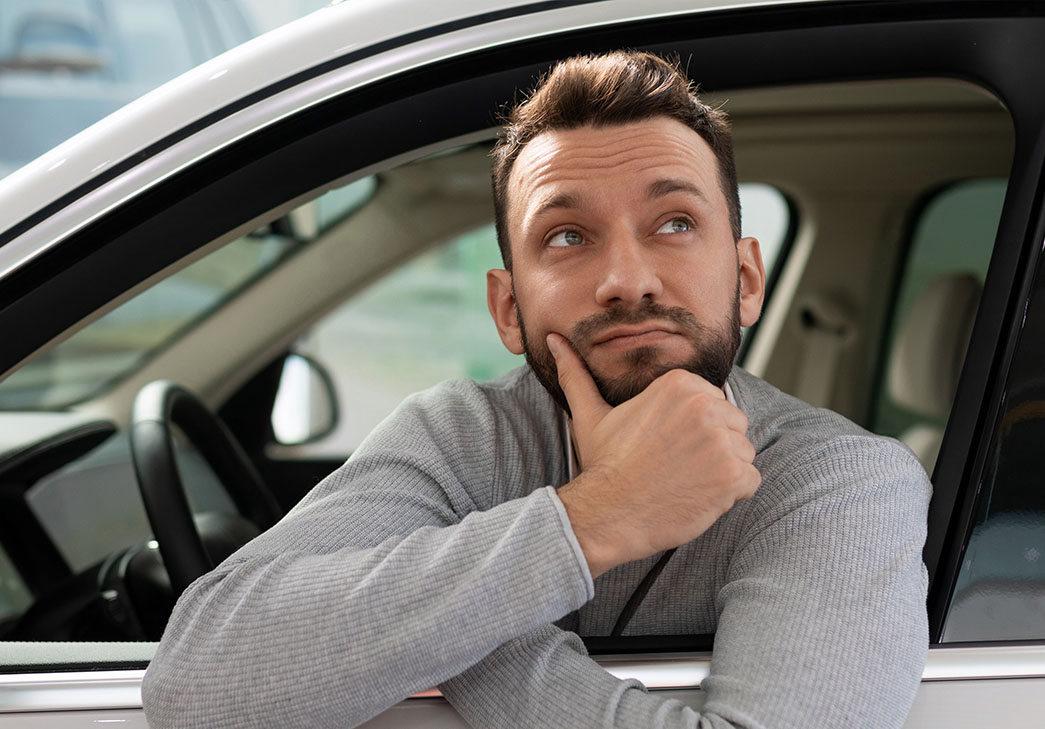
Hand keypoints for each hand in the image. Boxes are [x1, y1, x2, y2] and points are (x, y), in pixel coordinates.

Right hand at [549, 333, 759, 577]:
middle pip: (733, 426)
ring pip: (743, 453)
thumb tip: (553, 340)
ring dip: (722, 471)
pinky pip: (751, 481)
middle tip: (675, 466)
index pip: (714, 403)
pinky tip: (698, 496)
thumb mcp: (590, 414)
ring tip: (685, 481)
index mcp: (680, 384)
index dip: (693, 429)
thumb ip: (576, 374)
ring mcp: (723, 441)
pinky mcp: (733, 475)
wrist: (608, 512)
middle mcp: (706, 406)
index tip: (666, 445)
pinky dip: (730, 495)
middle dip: (711, 447)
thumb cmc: (603, 466)